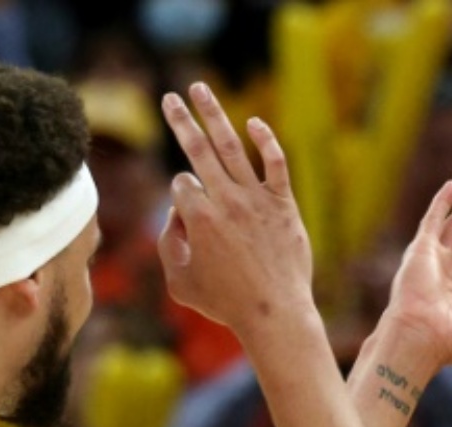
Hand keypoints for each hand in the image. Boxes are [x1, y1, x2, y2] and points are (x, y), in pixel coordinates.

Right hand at [156, 84, 311, 336]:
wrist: (274, 312)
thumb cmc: (225, 303)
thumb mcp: (180, 283)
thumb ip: (167, 246)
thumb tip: (175, 214)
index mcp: (197, 219)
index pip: (181, 184)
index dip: (181, 196)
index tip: (193, 221)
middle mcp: (225, 201)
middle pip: (197, 149)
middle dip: (180, 120)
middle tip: (169, 96)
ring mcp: (256, 199)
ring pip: (231, 146)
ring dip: (212, 114)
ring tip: (199, 89)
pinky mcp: (283, 203)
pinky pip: (275, 162)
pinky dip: (265, 140)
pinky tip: (254, 122)